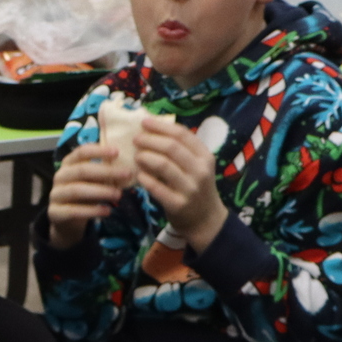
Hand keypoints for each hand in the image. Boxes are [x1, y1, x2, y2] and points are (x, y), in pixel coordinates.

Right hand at [45, 141, 131, 248]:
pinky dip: (92, 211)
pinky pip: (73, 211)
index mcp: (69, 164)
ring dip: (100, 191)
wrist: (66, 220)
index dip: (98, 151)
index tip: (117, 152)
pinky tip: (107, 211)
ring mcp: (55, 194)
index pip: (81, 152)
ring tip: (119, 195)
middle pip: (82, 170)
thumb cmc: (84, 194)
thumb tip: (129, 167)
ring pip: (77, 190)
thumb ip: (104, 173)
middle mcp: (60, 176)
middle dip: (106, 172)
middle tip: (127, 174)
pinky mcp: (55, 212)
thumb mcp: (93, 181)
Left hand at [130, 117, 224, 249]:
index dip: (161, 126)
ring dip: (145, 157)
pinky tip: (138, 174)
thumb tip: (153, 129)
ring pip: (163, 165)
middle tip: (135, 139)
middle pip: (171, 147)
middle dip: (150, 140)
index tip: (144, 122)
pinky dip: (144, 178)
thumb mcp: (196, 166)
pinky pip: (157, 187)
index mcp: (205, 156)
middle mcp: (200, 170)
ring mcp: (190, 188)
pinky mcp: (178, 204)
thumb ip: (181, 150)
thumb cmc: (195, 187)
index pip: (182, 134)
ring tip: (136, 156)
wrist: (205, 219)